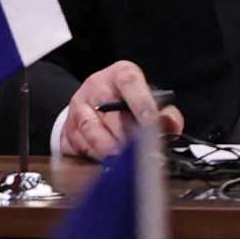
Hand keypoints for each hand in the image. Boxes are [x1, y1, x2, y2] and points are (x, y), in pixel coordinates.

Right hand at [61, 61, 185, 160]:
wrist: (93, 106)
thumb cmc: (126, 104)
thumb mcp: (150, 101)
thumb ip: (166, 114)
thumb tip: (171, 126)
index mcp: (119, 75)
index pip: (129, 81)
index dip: (142, 104)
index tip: (152, 125)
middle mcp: (96, 87)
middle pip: (110, 112)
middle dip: (127, 137)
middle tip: (142, 154)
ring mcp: (78, 107)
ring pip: (91, 130)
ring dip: (110, 149)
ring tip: (124, 163)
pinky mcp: (67, 128)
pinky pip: (79, 145)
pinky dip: (95, 157)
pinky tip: (107, 163)